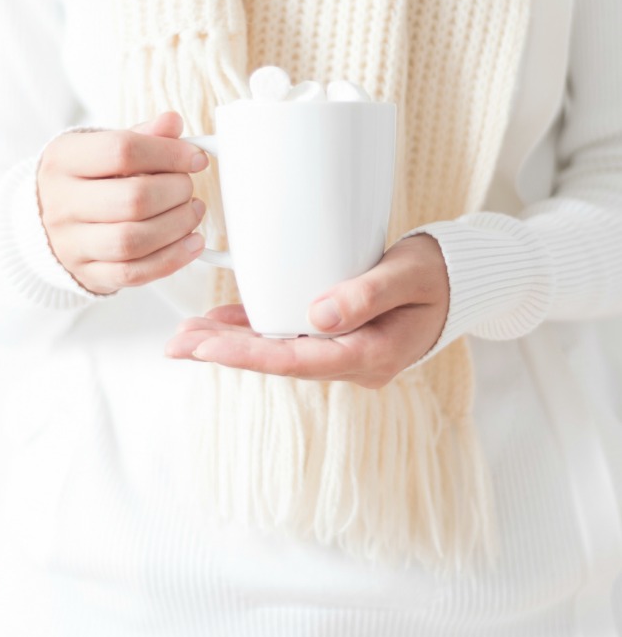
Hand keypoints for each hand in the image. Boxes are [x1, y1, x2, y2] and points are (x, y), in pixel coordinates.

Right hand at [37, 111, 208, 294]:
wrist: (44, 223)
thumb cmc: (85, 180)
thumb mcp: (102, 149)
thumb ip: (140, 136)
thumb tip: (172, 123)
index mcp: (64, 160)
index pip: (122, 150)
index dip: (169, 153)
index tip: (195, 158)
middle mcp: (62, 202)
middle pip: (133, 199)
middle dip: (176, 192)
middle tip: (188, 187)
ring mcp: (72, 243)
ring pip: (133, 240)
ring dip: (177, 226)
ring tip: (192, 212)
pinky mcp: (88, 274)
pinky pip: (134, 273)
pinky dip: (172, 259)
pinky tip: (192, 243)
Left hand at [165, 234, 449, 387]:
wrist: (457, 282)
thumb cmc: (437, 275)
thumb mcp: (409, 275)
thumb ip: (367, 294)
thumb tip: (318, 317)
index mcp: (374, 354)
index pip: (301, 360)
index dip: (249, 356)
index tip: (206, 348)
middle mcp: (354, 362)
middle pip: (281, 360)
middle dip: (227, 352)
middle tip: (178, 344)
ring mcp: (345, 352)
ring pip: (279, 352)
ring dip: (234, 345)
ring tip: (187, 338)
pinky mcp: (337, 338)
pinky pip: (290, 339)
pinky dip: (256, 332)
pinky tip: (223, 325)